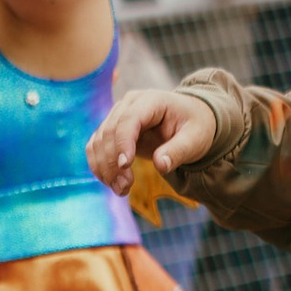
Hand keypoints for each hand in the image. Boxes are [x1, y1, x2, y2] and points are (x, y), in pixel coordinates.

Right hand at [87, 85, 216, 195]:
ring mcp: (116, 117)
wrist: (188, 122)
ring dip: (104, 168)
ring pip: (98, 142)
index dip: (123, 142)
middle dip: (113, 162)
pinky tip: (113, 184)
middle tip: (125, 187)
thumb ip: (179, 151)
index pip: (129, 120)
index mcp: (150, 101)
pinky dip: (100, 167)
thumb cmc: (194, 127)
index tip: (125, 166)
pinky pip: (95, 149)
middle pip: (109, 132)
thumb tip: (161, 166)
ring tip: (121, 190)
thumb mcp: (195, 139)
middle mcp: (128, 105)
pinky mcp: (110, 131)